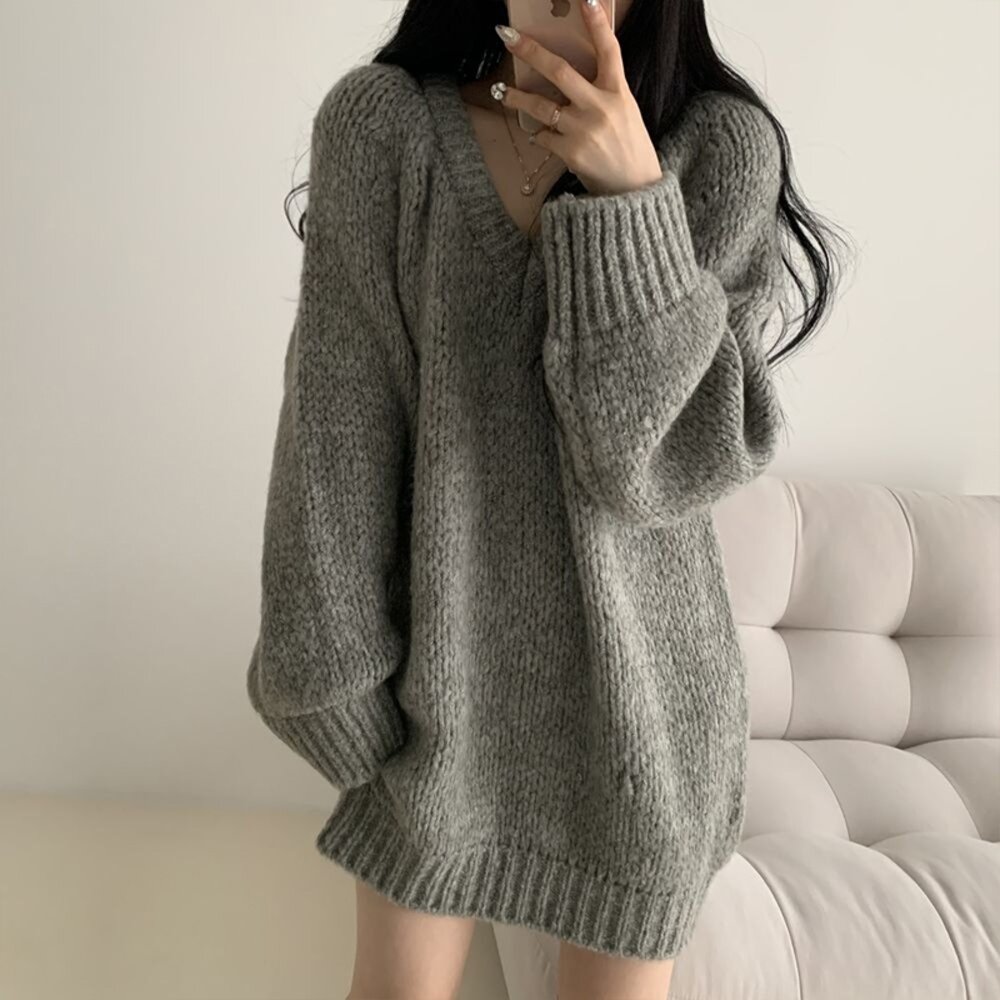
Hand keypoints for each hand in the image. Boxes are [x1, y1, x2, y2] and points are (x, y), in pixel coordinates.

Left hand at [494, 0, 662, 195]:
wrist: (634, 192)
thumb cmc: (629, 148)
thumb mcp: (625, 112)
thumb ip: (604, 92)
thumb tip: (569, 76)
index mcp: (619, 92)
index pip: (609, 50)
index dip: (597, 23)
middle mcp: (601, 107)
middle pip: (560, 70)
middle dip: (530, 51)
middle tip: (507, 36)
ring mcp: (584, 130)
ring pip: (540, 106)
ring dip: (516, 97)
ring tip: (501, 91)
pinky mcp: (571, 153)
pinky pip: (543, 136)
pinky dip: (539, 134)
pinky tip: (540, 134)